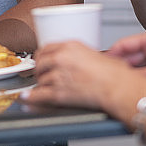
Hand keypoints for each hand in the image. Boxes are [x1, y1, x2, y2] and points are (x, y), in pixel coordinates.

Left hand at [23, 41, 145, 121]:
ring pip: (40, 80)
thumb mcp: (94, 54)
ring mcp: (58, 75)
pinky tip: (28, 98)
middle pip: (40, 63)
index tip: (40, 61)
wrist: (117, 87)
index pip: (46, 48)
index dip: (41, 56)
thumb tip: (74, 61)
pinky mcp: (58, 92)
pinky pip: (38, 95)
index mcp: (70, 46)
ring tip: (46, 88)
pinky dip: (31, 98)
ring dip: (41, 85)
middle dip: (40, 70)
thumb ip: (79, 55)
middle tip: (42, 75)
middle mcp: (61, 58)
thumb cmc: (113, 73)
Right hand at [108, 28, 145, 85]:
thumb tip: (127, 81)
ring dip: (132, 72)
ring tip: (123, 82)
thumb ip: (143, 76)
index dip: (110, 55)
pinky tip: (139, 84)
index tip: (100, 64)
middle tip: (110, 78)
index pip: (123, 44)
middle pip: (130, 55)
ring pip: (139, 62)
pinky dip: (142, 75)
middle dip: (121, 66)